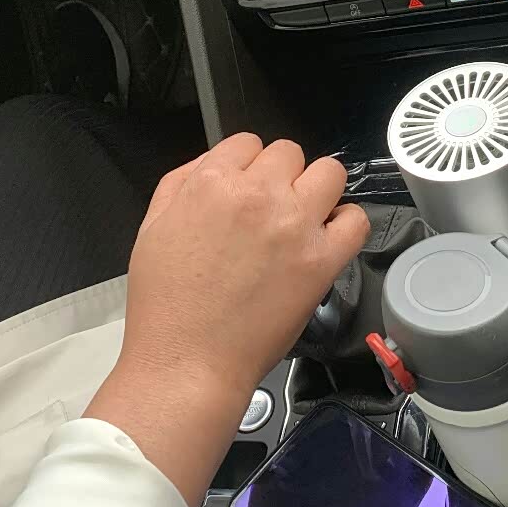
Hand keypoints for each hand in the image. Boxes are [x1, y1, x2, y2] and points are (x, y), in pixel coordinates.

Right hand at [85, 134, 369, 506]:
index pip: (247, 143)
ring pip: (329, 173)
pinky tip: (327, 239)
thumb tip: (214, 163)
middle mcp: (257, 195)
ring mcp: (295, 226)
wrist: (187, 363)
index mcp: (211, 182)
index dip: (247, 167)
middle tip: (270, 211)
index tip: (246, 191)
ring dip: (317, 190)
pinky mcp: (322, 261)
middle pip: (289, 153)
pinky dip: (346, 225)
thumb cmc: (165, 305)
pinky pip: (356, 220)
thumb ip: (181, 183)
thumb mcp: (151, 227)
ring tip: (303, 219)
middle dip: (280, 177)